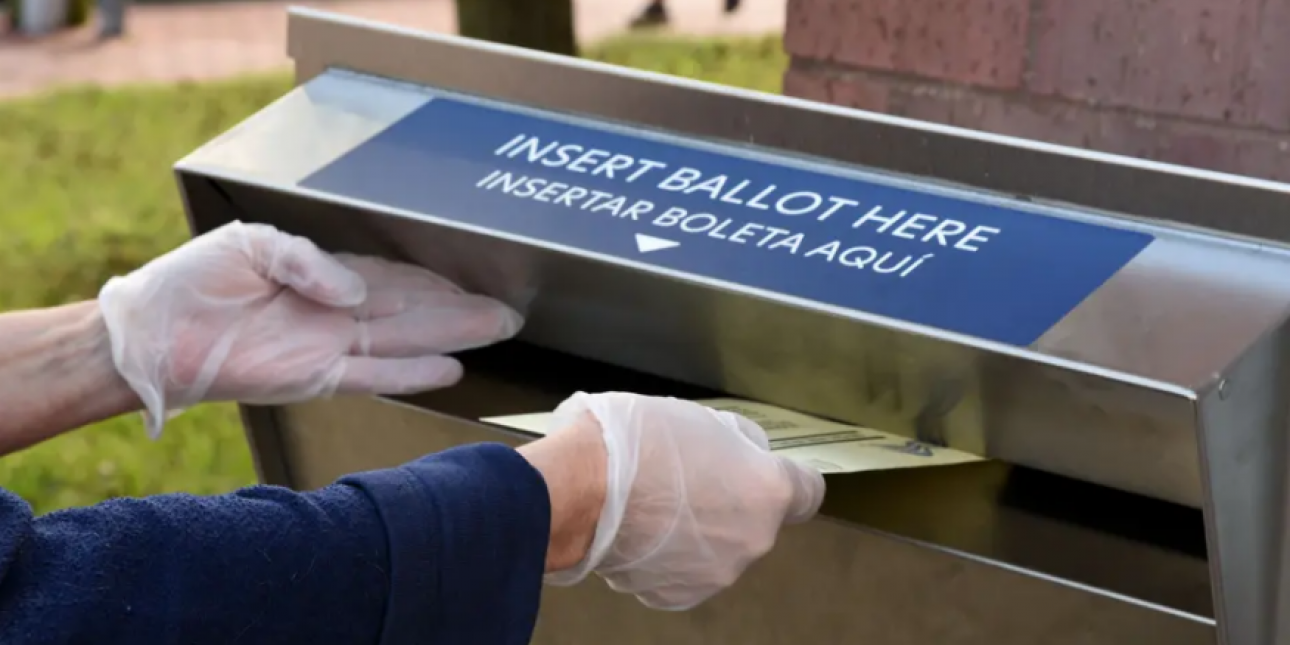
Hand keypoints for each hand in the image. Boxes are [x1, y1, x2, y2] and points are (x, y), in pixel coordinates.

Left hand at [97, 221, 521, 436]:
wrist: (151, 334)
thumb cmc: (194, 282)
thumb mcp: (253, 244)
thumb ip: (309, 260)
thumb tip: (358, 290)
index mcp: (323, 278)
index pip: (393, 279)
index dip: (436, 282)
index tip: (474, 283)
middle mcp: (335, 314)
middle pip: (413, 310)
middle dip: (461, 312)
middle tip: (509, 314)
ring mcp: (329, 347)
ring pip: (406, 340)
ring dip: (452, 338)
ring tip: (497, 332)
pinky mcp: (313, 378)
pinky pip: (373, 375)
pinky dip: (411, 373)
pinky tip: (449, 370)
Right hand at [536, 392, 824, 609]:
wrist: (579, 488)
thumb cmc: (636, 443)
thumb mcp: (702, 418)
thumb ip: (737, 443)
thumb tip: (744, 453)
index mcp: (767, 492)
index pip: (808, 493)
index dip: (788, 480)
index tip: (767, 475)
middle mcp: (751, 540)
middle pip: (755, 521)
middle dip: (731, 503)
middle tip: (689, 477)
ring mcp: (715, 574)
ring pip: (719, 549)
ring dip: (698, 531)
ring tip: (655, 502)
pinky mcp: (676, 595)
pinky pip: (684, 572)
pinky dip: (668, 556)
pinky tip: (640, 528)